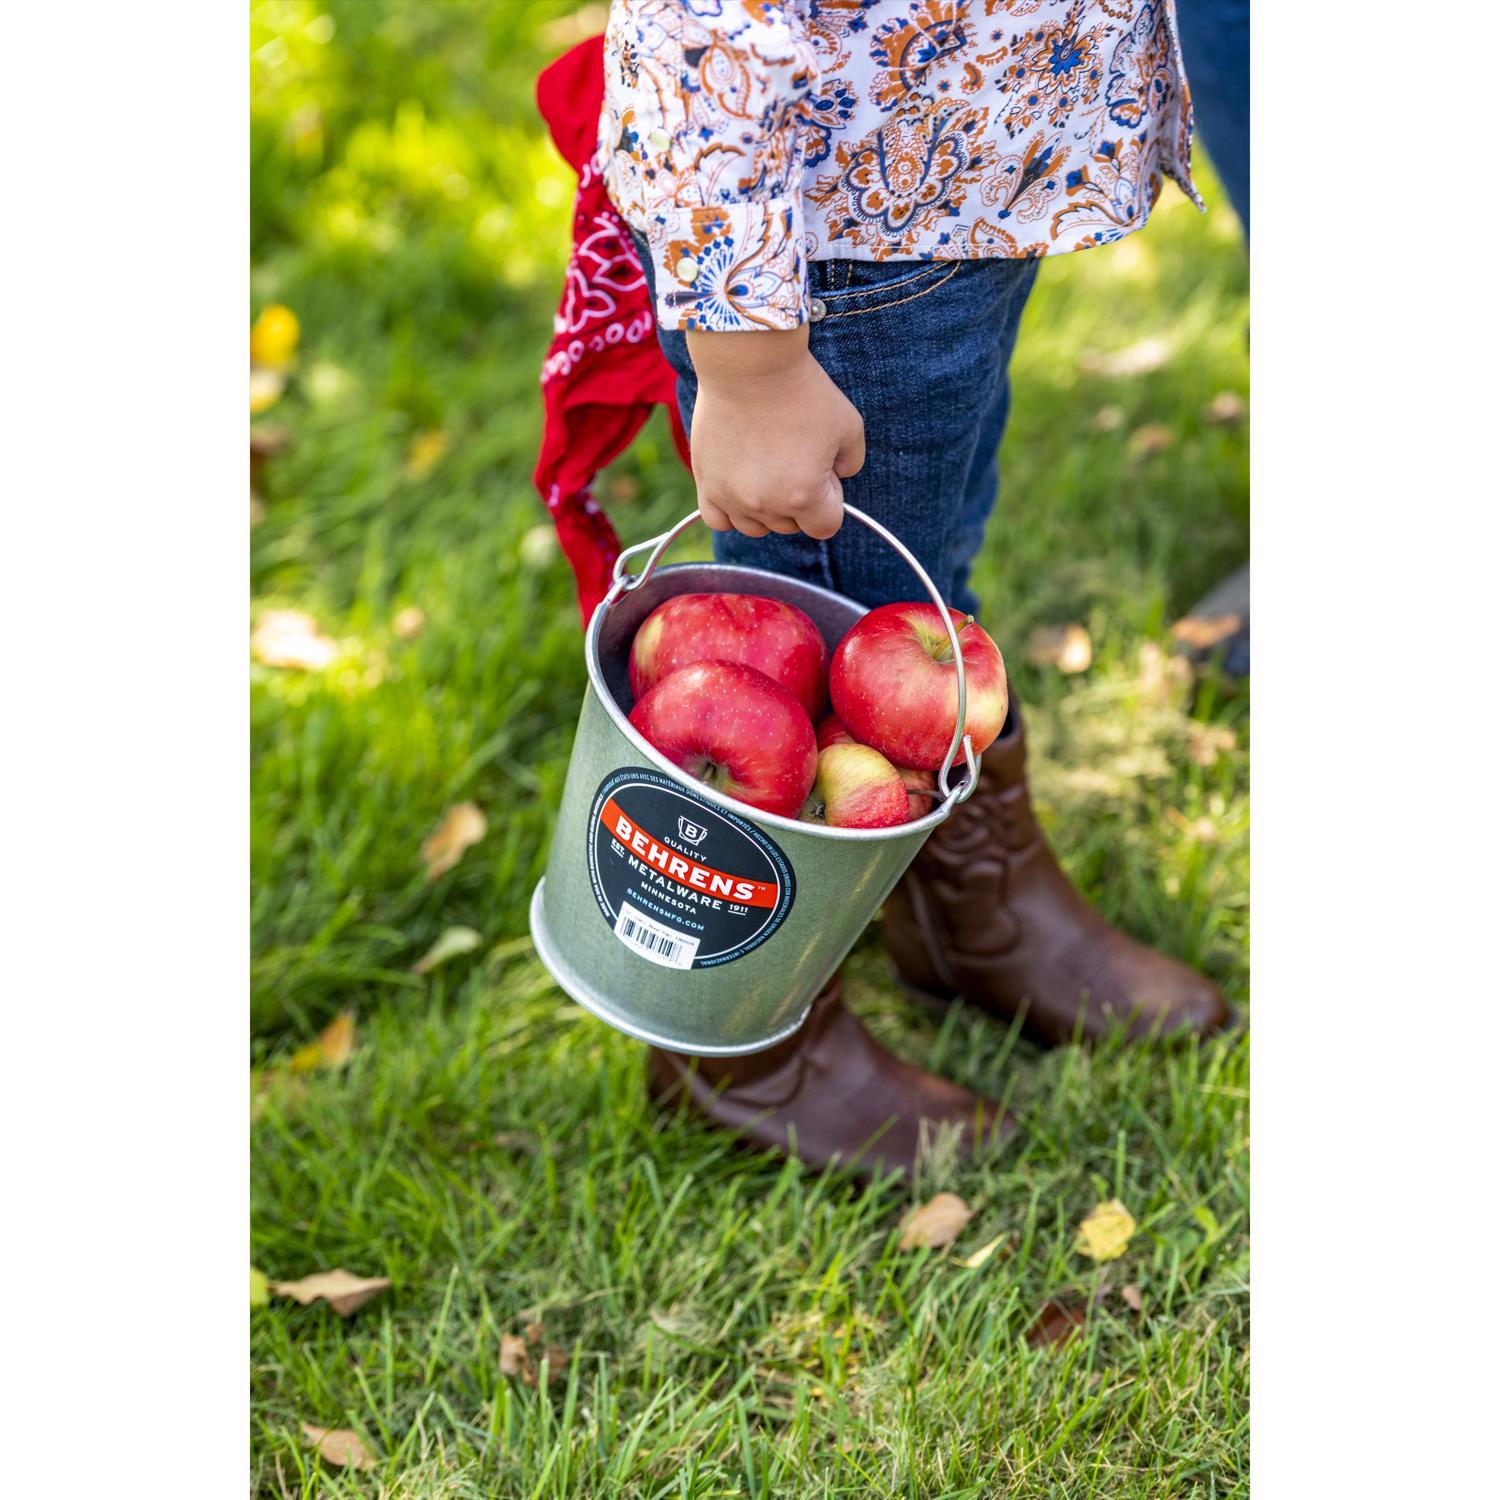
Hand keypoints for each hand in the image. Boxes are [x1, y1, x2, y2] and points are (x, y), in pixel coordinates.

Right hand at [685, 326, 864, 539]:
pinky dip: (731, 510)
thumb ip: (852, 462)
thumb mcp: (849, 425)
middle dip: (799, 499)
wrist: (749, 363)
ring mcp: (731, 496)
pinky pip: (717, 518)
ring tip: (767, 469)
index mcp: (803, 496)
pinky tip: (740, 486)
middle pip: (790, 526)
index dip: (831, 499)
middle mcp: (765, 505)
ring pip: (755, 526)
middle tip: (794, 457)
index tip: (823, 470)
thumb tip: (837, 476)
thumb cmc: (801, 391)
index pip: (826, 526)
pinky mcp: (706, 481)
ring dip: (766, 507)